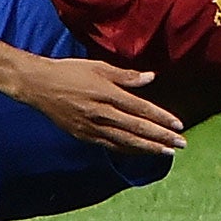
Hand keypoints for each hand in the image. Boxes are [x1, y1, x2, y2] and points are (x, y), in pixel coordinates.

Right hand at [7, 56, 184, 155]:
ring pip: (125, 141)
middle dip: (161, 138)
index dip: (161, 118)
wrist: (38, 86)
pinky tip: (140, 153)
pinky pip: (110, 146)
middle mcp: (101, 113)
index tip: (178, 125)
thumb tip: (151, 77)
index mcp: (106, 94)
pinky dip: (128, 150)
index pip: (140, 109)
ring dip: (148, 148)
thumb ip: (126, 76)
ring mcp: (91, 127)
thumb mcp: (98, 67)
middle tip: (182, 144)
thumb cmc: (70, 71)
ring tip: (167, 152)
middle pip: (137, 128)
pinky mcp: (83, 135)